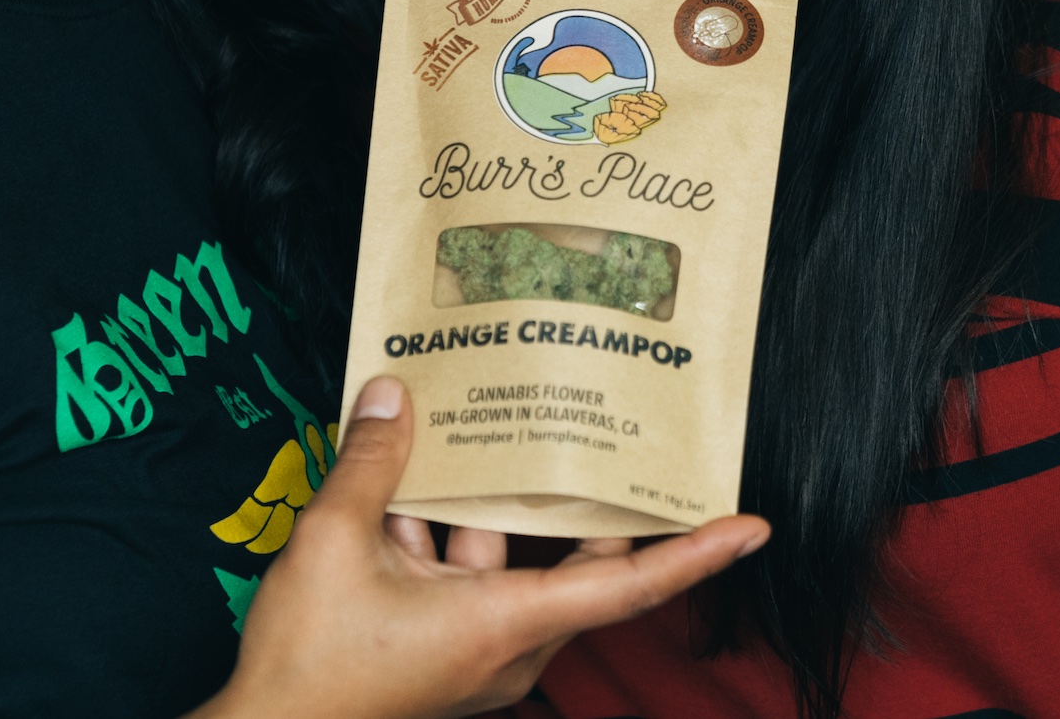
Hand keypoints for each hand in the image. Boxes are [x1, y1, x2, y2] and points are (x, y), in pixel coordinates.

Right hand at [190, 376, 768, 718]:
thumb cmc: (307, 665)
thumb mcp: (332, 543)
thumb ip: (372, 462)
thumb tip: (396, 394)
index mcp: (504, 624)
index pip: (627, 586)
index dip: (694, 553)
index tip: (752, 524)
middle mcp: (504, 645)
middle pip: (574, 564)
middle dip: (587, 500)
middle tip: (610, 435)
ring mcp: (470, 653)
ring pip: (506, 564)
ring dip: (487, 505)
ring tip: (487, 424)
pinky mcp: (436, 653)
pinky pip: (461, 582)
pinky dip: (440, 535)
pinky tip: (405, 480)